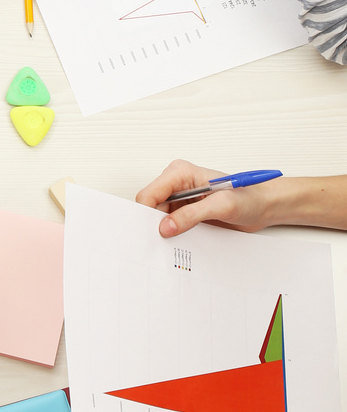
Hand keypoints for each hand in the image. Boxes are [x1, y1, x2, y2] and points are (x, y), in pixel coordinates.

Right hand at [136, 159, 289, 236]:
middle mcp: (177, 183)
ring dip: (166, 229)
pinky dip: (174, 233)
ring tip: (182, 237)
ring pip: (158, 217)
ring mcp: (181, 197)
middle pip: (150, 206)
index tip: (156, 231)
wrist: (263, 207)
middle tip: (167, 238)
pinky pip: (170, 223)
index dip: (148, 214)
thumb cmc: (249, 198)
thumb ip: (191, 215)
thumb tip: (166, 227)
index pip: (149, 194)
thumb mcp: (221, 206)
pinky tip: (186, 237)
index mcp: (180, 173)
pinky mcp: (186, 210)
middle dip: (155, 223)